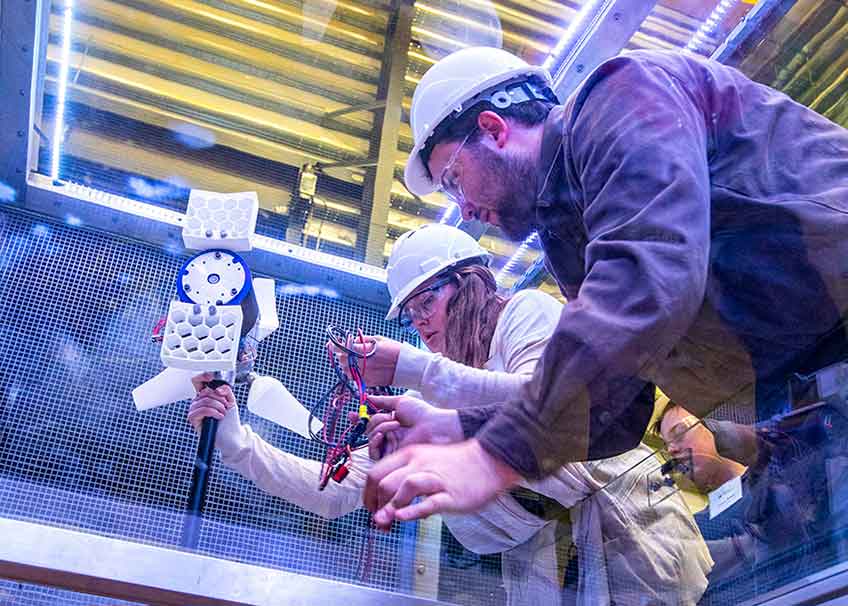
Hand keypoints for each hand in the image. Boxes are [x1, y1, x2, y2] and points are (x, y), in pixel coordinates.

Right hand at [187, 373, 243, 453]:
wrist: (232, 436)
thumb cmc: (230, 420)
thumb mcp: (230, 401)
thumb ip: (226, 391)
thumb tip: (218, 388)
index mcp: (206, 396)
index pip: (197, 382)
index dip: (201, 377)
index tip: (210, 377)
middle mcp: (198, 402)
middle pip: (204, 392)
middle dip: (219, 398)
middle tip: (225, 406)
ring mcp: (195, 411)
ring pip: (203, 401)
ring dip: (217, 406)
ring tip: (223, 413)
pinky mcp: (194, 420)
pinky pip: (200, 410)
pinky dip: (212, 412)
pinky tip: (218, 417)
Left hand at [330, 335, 399, 385]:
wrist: (409, 367)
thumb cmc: (397, 350)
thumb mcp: (381, 339)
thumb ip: (364, 340)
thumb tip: (352, 339)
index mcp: (366, 350)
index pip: (343, 347)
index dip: (334, 345)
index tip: (330, 343)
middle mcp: (363, 363)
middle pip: (343, 360)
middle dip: (343, 355)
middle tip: (347, 351)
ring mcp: (366, 374)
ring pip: (347, 371)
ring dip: (347, 365)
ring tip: (355, 361)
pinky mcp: (370, 382)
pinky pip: (355, 378)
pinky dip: (355, 373)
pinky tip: (362, 368)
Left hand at [364, 439, 521, 529]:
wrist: (487, 461)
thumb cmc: (453, 465)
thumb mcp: (424, 464)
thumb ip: (403, 483)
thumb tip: (384, 509)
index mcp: (409, 455)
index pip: (375, 473)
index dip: (367, 495)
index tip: (370, 510)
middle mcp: (418, 464)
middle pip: (384, 482)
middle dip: (375, 506)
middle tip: (377, 522)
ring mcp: (434, 479)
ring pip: (404, 488)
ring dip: (390, 508)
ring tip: (385, 523)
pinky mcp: (449, 495)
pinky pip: (428, 502)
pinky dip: (412, 511)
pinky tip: (402, 518)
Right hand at [365, 394, 462, 459]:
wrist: (433, 426)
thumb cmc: (421, 413)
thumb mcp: (399, 402)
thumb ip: (382, 401)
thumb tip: (368, 397)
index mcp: (390, 422)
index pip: (369, 422)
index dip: (358, 419)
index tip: (351, 415)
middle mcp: (388, 434)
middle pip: (367, 429)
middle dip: (374, 420)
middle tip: (388, 416)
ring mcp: (389, 445)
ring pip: (369, 438)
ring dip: (378, 428)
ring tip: (394, 424)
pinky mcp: (390, 456)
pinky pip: (373, 451)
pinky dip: (374, 441)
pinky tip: (382, 435)